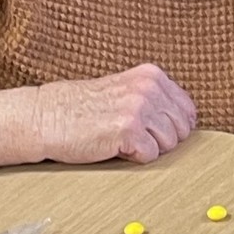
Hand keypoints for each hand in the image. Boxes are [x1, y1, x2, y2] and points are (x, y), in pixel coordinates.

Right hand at [27, 64, 196, 164]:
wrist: (45, 116)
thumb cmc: (83, 108)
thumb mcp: (125, 89)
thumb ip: (155, 98)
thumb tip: (188, 120)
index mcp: (152, 75)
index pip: (187, 108)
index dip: (174, 125)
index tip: (155, 130)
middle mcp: (149, 88)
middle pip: (182, 127)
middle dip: (163, 138)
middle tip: (136, 137)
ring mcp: (139, 107)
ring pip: (169, 143)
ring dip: (148, 148)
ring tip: (123, 140)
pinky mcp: (127, 130)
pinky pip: (150, 155)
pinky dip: (135, 157)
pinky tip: (115, 147)